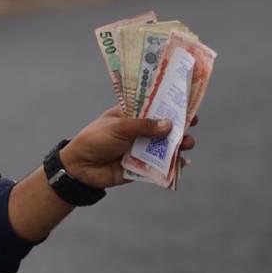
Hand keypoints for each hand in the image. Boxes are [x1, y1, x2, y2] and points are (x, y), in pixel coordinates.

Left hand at [61, 106, 197, 188]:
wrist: (80, 168)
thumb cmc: (95, 140)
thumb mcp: (118, 127)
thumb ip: (143, 126)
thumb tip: (169, 124)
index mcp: (130, 115)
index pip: (153, 107)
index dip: (170, 105)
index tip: (187, 104)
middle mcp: (138, 131)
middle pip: (163, 127)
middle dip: (179, 126)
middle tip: (191, 124)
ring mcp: (140, 149)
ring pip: (165, 146)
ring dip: (178, 145)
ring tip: (187, 143)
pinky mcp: (142, 166)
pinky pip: (160, 165)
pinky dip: (172, 164)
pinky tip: (181, 162)